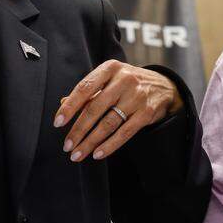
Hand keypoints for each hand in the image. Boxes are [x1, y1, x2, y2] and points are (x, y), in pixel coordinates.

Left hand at [54, 59, 182, 161]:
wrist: (164, 86)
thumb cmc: (128, 83)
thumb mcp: (110, 79)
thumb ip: (89, 91)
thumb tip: (63, 102)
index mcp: (110, 68)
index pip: (84, 88)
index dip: (70, 106)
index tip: (58, 122)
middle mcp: (124, 80)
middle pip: (95, 108)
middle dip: (78, 130)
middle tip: (67, 145)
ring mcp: (137, 96)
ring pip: (108, 123)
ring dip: (91, 142)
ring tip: (78, 154)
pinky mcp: (147, 113)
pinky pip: (124, 133)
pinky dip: (109, 145)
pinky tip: (97, 154)